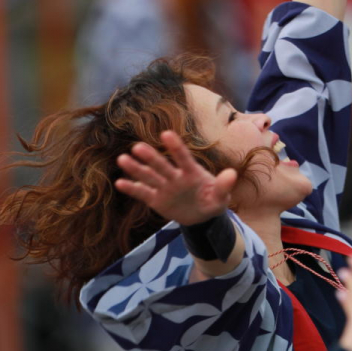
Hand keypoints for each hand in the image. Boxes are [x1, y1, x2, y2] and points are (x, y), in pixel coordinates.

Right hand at [115, 130, 237, 225]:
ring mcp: (164, 187)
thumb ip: (223, 186)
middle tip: (138, 147)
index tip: (166, 134)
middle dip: (151, 158)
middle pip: (162, 166)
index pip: (183, 158)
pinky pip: (143, 193)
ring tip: (123, 159)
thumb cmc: (212, 201)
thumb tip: (232, 174)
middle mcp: (175, 176)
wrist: (201, 216)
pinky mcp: (156, 199)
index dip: (176, 147)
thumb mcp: (221, 197)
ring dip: (136, 169)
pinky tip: (120, 183)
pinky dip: (132, 189)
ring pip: (149, 176)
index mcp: (191, 172)